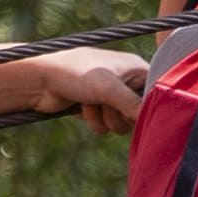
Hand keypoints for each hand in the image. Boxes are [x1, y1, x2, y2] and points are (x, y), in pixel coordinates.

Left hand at [36, 49, 152, 138]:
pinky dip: (93, 121)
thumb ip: (133, 105)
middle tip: (104, 102)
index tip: (132, 109)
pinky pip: (105, 127)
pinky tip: (81, 107)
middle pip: (138, 116)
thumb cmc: (76, 73)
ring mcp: (111, 96)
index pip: (156, 95)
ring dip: (103, 119)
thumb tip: (155, 122)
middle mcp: (127, 83)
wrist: (41, 79)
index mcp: (136, 69)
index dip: (146, 107)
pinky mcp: (97, 108)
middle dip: (118, 115)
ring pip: (120, 125)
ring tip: (88, 103)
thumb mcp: (109, 88)